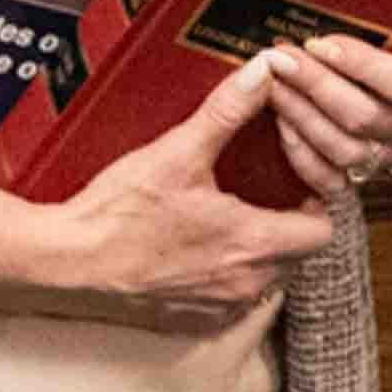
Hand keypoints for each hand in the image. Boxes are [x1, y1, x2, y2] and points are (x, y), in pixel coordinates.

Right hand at [0, 53, 336, 334]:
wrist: (68, 261)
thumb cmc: (119, 212)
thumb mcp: (176, 153)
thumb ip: (227, 111)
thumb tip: (263, 71)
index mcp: (253, 241)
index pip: (323, 230)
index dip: (315, 204)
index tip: (292, 185)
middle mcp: (247, 282)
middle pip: (297, 255)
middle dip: (287, 225)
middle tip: (260, 195)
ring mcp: (221, 307)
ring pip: (266, 279)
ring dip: (257, 253)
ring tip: (228, 221)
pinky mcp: (193, 320)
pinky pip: (232, 302)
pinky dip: (225, 277)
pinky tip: (196, 251)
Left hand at [262, 17, 391, 199]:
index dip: (358, 64)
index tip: (318, 42)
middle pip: (362, 116)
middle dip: (314, 85)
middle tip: (278, 59)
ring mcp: (391, 153)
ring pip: (343, 149)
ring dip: (300, 116)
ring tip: (270, 86)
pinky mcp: (365, 172)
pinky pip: (330, 177)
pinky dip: (300, 152)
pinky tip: (277, 121)